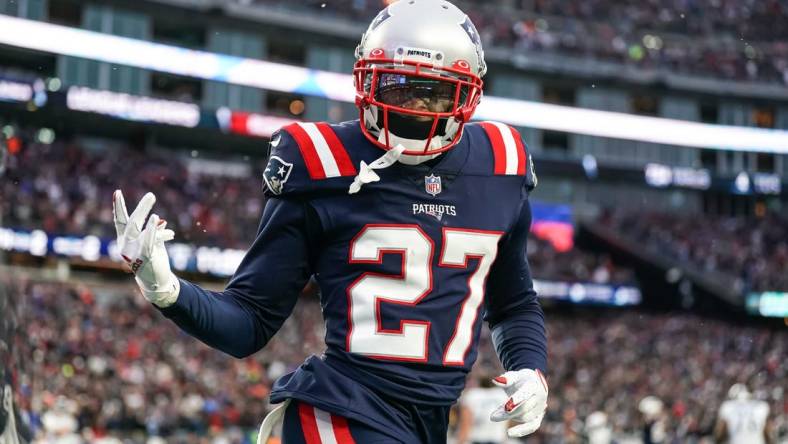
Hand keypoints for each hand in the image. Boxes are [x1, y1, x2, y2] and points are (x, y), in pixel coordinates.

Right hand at [113, 190, 178, 306]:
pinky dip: (153, 230)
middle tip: (151, 195)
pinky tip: (157, 219)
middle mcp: (125, 245)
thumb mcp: (153, 243)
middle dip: (141, 208)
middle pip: (131, 222)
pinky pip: (149, 240)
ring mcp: (133, 252)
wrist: (156, 282)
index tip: (117, 191)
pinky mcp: (145, 257)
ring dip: (147, 216)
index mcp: (125, 240)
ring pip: (138, 229)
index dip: (118, 207)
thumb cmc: (153, 260)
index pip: (120, 221)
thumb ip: (154, 232)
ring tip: (154, 206)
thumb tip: (161, 221)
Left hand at [490, 368, 547, 437]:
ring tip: (494, 416)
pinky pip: (532, 426)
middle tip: (493, 417)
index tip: (506, 407)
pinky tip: (510, 433)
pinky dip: (522, 431)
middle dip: (507, 413)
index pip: (526, 393)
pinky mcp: (538, 417)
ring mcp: (541, 408)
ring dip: (509, 418)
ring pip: (525, 418)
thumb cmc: (521, 379)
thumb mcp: (514, 376)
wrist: (533, 383)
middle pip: (524, 408)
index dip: (517, 400)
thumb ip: (506, 378)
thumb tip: (495, 380)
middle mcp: (540, 398)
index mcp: (535, 385)